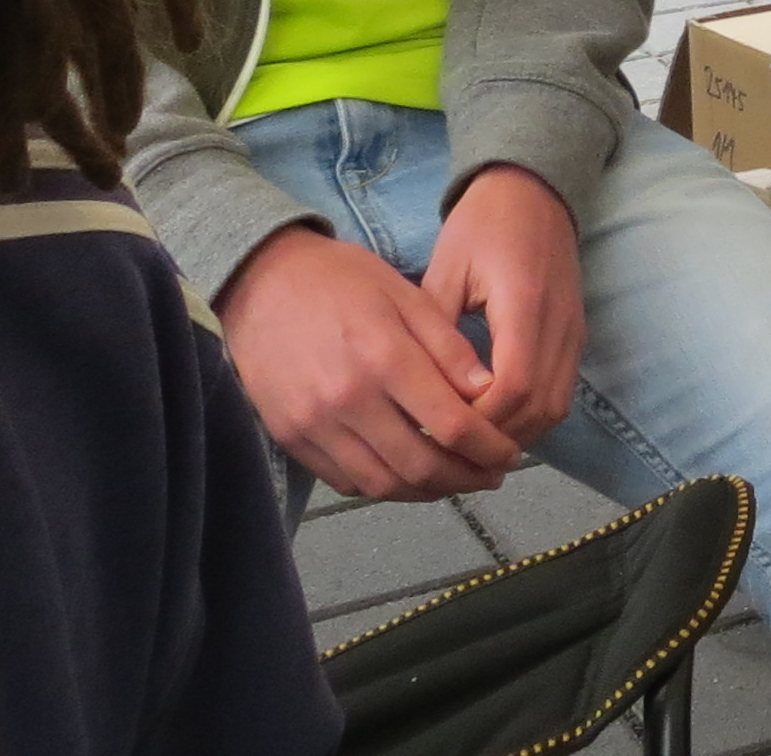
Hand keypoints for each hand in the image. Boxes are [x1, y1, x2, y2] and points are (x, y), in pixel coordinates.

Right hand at [214, 224, 521, 501]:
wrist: (260, 281)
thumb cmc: (342, 279)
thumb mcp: (406, 295)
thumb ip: (449, 347)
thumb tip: (489, 391)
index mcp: (384, 358)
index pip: (452, 425)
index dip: (490, 448)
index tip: (511, 453)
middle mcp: (347, 400)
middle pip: (421, 467)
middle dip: (467, 478)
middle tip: (492, 474)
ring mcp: (313, 425)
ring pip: (383, 485)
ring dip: (428, 491)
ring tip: (456, 479)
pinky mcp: (290, 438)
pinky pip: (346, 482)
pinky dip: (384, 486)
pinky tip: (408, 473)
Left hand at [420, 164, 586, 452]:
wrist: (533, 192)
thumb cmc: (481, 225)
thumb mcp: (446, 270)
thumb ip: (437, 331)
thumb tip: (421, 394)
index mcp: (523, 303)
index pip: (514, 386)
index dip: (480, 420)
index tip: (438, 428)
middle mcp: (558, 324)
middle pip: (539, 408)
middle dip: (495, 437)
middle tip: (449, 449)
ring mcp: (574, 333)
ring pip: (555, 408)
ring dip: (516, 433)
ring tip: (469, 442)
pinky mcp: (576, 337)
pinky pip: (561, 393)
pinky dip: (530, 416)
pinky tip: (495, 419)